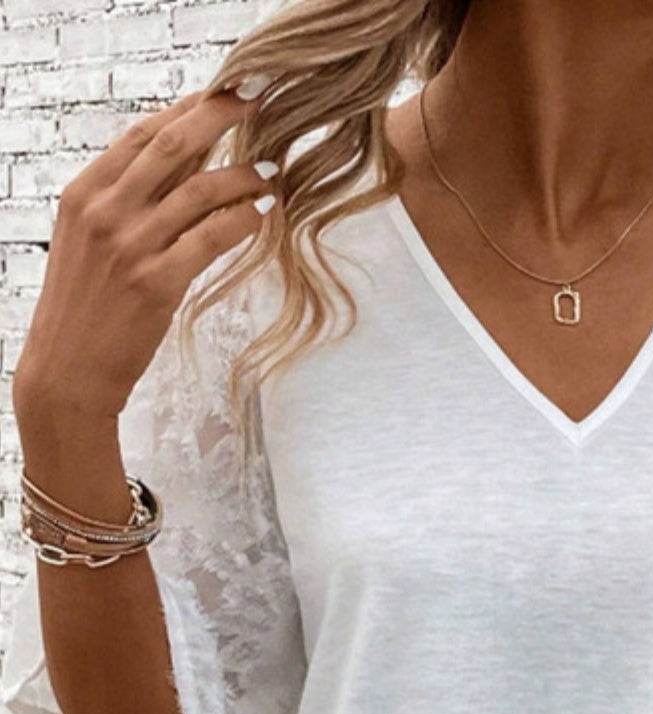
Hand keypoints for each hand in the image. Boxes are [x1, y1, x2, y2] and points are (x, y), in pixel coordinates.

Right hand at [13, 85, 273, 427]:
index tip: (222, 93)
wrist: (69, 370)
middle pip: (173, 144)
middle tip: (259, 99)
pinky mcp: (157, 282)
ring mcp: (131, 245)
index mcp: (85, 193)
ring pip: (202, 189)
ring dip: (245, 175)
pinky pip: (213, 237)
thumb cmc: (85, 309)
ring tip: (272, 171)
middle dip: (220, 114)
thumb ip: (126, 203)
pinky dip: (245, 219)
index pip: (142, 134)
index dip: (187, 108)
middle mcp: (105, 211)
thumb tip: (181, 168)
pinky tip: (265, 213)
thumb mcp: (89, 242)